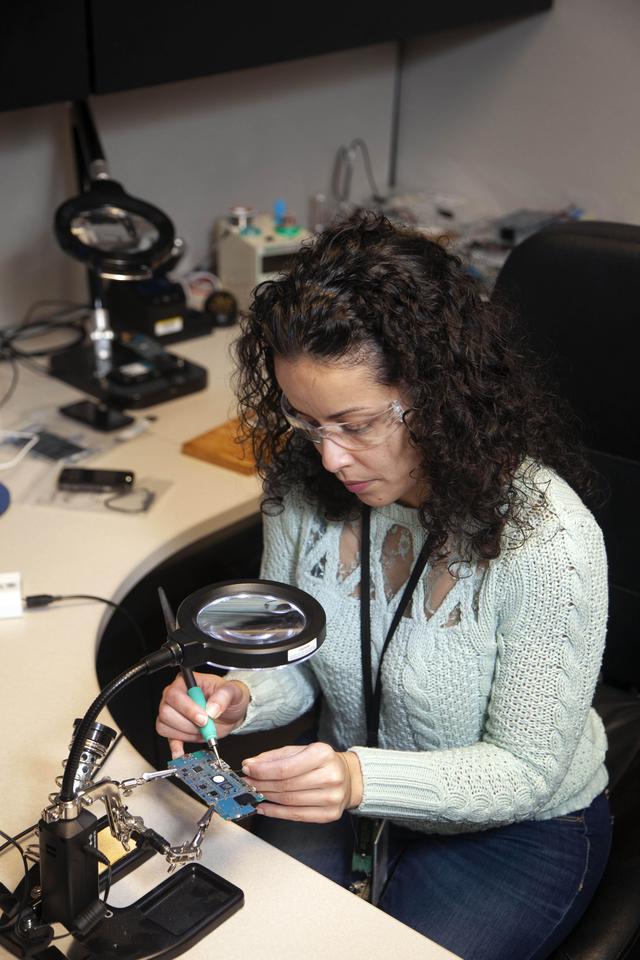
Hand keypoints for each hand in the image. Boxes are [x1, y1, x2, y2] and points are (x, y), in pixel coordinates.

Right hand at [156, 673, 250, 757]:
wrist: (232, 712)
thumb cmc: (230, 697)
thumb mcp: (233, 691)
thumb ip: (224, 696)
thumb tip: (211, 709)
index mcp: (186, 682)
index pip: (174, 695)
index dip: (187, 709)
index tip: (204, 718)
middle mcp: (175, 696)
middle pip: (166, 712)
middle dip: (188, 723)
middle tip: (205, 724)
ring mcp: (174, 713)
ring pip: (164, 726)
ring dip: (186, 733)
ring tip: (203, 730)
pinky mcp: (176, 729)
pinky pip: (168, 738)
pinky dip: (175, 747)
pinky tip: (182, 751)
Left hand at [242, 742, 363, 822]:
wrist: (349, 778)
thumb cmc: (322, 762)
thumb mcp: (301, 750)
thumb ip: (275, 757)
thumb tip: (251, 764)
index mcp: (323, 754)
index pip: (285, 768)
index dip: (262, 771)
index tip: (248, 770)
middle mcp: (330, 776)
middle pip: (285, 785)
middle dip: (261, 784)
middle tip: (248, 782)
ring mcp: (331, 798)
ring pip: (289, 801)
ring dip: (266, 798)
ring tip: (254, 793)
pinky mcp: (328, 815)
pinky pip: (295, 815)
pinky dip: (275, 812)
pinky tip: (264, 807)